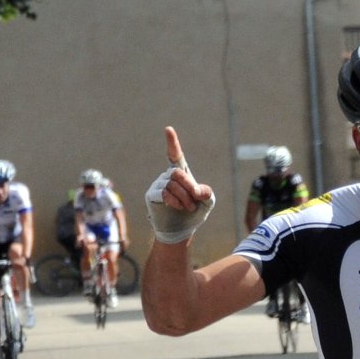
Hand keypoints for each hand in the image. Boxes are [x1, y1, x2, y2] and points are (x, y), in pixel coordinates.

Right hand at [145, 126, 215, 242]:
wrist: (181, 229)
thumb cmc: (194, 212)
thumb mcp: (207, 201)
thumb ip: (206, 192)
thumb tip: (197, 191)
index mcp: (181, 173)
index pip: (175, 155)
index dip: (172, 142)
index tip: (168, 129)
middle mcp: (167, 176)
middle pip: (177, 174)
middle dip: (189, 187)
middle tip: (195, 199)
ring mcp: (158, 185)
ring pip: (172, 186)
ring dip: (185, 198)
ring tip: (188, 208)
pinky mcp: (152, 195)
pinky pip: (164, 193)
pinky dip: (175, 201)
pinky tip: (178, 207)